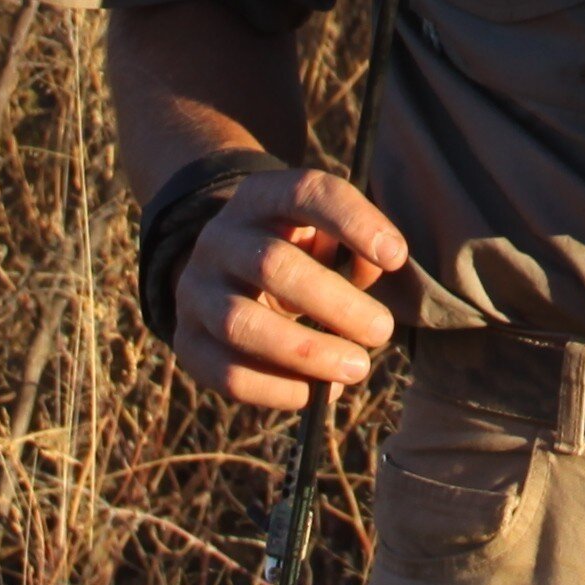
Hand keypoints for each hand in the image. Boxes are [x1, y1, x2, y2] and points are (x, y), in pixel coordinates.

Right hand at [170, 164, 408, 408]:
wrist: (228, 278)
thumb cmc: (300, 255)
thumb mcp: (327, 238)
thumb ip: (358, 247)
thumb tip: (379, 266)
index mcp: (260, 198)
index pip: (306, 192)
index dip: (354, 222)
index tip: (397, 258)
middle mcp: (218, 238)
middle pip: (272, 265)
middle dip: (334, 302)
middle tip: (382, 330)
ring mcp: (195, 290)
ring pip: (241, 323)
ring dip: (306, 352)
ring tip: (356, 367)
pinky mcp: (187, 340)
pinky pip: (226, 372)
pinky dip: (276, 389)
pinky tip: (315, 392)